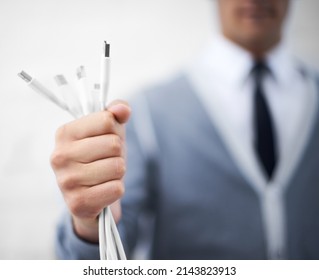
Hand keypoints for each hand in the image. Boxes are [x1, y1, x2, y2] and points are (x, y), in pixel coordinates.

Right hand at [50, 101, 130, 242]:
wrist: (92, 196)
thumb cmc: (100, 158)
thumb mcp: (109, 132)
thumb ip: (116, 113)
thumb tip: (122, 109)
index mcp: (65, 133)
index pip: (107, 120)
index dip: (115, 130)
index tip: (106, 138)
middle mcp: (60, 156)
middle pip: (114, 145)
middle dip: (118, 154)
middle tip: (107, 161)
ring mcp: (66, 181)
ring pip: (118, 167)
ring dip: (118, 173)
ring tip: (105, 175)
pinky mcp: (78, 203)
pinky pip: (116, 189)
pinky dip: (116, 189)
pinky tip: (103, 190)